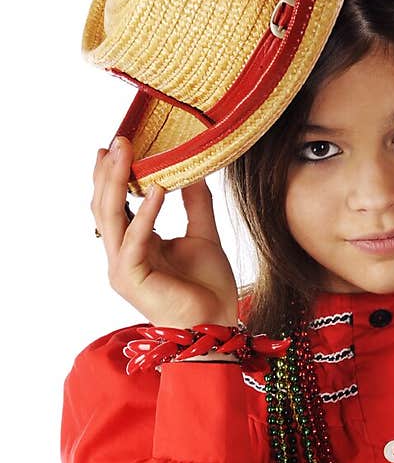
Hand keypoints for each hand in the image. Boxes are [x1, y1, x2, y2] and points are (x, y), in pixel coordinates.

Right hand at [92, 137, 240, 329]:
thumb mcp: (204, 234)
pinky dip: (145, 214)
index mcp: (135, 244)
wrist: (218, 324)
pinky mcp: (131, 279)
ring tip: (125, 152)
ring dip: (116, 182)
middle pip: (105, 205)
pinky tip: (156, 190)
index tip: (121, 143)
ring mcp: (122, 267)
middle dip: (108, 171)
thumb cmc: (209, 288)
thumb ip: (196, 203)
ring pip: (110, 218)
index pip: (115, 203)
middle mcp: (122, 254)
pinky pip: (134, 240)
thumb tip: (194, 169)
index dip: (114, 174)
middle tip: (119, 138)